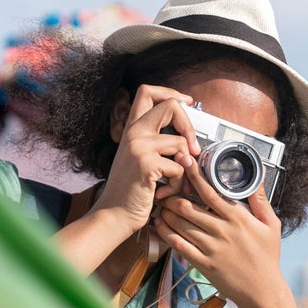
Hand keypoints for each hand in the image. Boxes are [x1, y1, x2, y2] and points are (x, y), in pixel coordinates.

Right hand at [93, 86, 201, 235]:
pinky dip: (178, 185)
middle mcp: (134, 132)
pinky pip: (180, 168)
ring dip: (185, 169)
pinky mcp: (146, 163)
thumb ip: (159, 144)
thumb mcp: (141, 160)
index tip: (187, 102)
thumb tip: (189, 139)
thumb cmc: (131, 191)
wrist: (114, 215)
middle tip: (193, 148)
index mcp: (132, 129)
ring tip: (174, 184)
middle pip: (171, 106)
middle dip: (189, 126)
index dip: (171, 93)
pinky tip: (164, 193)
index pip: (147, 92)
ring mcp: (139, 146)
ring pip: (181, 143)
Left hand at [153, 162, 287, 307]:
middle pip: (188, 207)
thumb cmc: (268, 257)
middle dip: (173, 195)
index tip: (185, 162)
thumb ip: (261, 201)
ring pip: (180, 224)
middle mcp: (222, 231)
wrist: (262, 291)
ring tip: (161, 205)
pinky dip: (165, 233)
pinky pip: (178, 245)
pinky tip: (159, 225)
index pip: (210, 192)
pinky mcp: (202, 263)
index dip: (195, 176)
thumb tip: (256, 178)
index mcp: (238, 218)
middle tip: (166, 189)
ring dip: (167, 212)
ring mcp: (210, 248)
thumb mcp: (271, 225)